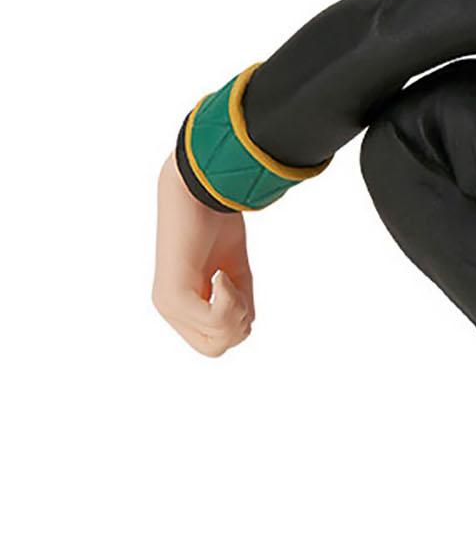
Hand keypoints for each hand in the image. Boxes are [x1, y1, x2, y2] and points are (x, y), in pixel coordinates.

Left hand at [153, 152, 254, 355]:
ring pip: (216, 340)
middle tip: (239, 288)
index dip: (239, 325)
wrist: (197, 188)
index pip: (215, 344)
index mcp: (182, 303)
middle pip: (215, 349)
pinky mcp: (172, 296)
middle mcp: (170, 309)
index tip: (242, 291)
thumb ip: (236, 303)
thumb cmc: (216, 222)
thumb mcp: (235, 273)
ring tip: (230, 277)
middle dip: (239, 324)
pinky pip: (214, 320)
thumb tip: (244, 328)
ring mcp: (168, 305)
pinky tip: (222, 273)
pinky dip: (229, 300)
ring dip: (237, 311)